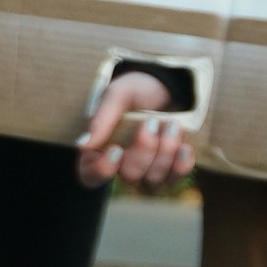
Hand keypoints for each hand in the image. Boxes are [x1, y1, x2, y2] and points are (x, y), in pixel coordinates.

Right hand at [78, 67, 198, 189]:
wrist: (165, 87)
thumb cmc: (134, 91)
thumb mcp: (117, 95)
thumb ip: (101, 119)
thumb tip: (83, 145)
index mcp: (98, 150)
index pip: (91, 175)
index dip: (103, 169)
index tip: (116, 149)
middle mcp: (120, 166)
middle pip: (129, 176)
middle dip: (144, 150)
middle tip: (150, 121)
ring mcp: (146, 172)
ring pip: (154, 178)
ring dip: (165, 151)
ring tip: (172, 124)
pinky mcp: (169, 171)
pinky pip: (175, 179)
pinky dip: (181, 164)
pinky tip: (184, 147)